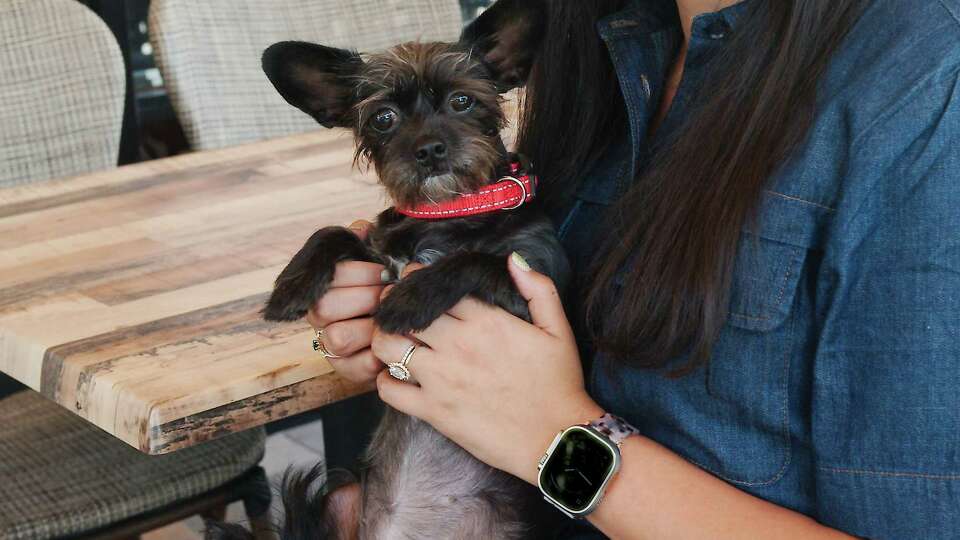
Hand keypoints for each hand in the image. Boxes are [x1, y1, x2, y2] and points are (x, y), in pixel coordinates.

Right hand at [307, 220, 386, 383]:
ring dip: (370, 327)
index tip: (384, 272)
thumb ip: (366, 242)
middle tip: (389, 296)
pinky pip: (356, 366)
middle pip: (325, 308)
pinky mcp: (347, 370)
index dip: (359, 273)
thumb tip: (361, 229)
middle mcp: (319, 318)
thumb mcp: (380, 260)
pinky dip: (378, 354)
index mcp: (324, 287)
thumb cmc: (389, 288)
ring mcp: (330, 347)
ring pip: (337, 338)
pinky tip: (394, 341)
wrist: (409, 323)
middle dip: (365, 298)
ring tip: (391, 319)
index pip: (327, 277)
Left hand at [371, 253, 602, 483]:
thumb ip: (538, 289)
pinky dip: (384, 381)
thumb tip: (514, 259)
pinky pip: (389, 390)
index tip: (414, 279)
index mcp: (485, 321)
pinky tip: (395, 377)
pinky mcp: (433, 410)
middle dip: (394, 305)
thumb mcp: (558, 329)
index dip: (419, 279)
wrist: (555, 440)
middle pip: (405, 312)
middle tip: (395, 308)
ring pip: (388, 346)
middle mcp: (457, 344)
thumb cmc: (558, 384)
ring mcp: (441, 378)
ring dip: (384, 339)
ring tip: (391, 339)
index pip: (436, 288)